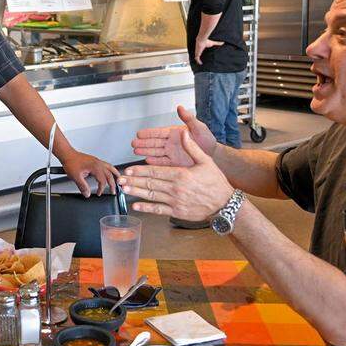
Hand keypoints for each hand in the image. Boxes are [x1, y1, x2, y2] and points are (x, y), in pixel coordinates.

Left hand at [61, 150, 118, 196]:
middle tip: (113, 191)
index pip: (102, 180)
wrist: (67, 154)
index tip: (99, 193)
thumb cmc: (70, 162)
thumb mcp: (76, 177)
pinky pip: (106, 165)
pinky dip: (110, 170)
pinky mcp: (95, 160)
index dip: (101, 188)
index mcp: (95, 167)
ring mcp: (97, 161)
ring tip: (118, 180)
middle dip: (112, 184)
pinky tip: (109, 172)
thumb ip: (83, 186)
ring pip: (110, 167)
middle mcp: (98, 163)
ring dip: (114, 175)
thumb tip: (87, 194)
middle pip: (109, 174)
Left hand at [119, 129, 233, 221]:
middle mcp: (175, 188)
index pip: (155, 171)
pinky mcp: (177, 211)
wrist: (225, 204)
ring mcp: (175, 201)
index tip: (128, 170)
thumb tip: (183, 133)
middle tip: (120, 180)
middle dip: (133, 181)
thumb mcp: (205, 161)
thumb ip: (191, 147)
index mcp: (180, 174)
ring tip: (124, 190)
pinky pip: (158, 209)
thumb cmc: (216, 182)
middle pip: (150, 183)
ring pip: (151, 196)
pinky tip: (136, 206)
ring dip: (136, 192)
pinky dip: (146, 208)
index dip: (139, 170)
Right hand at [132, 105, 216, 167]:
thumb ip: (189, 118)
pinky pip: (162, 162)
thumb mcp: (199, 127)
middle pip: (154, 142)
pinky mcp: (174, 163)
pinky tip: (147, 161)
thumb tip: (181, 108)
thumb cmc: (207, 140)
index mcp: (174, 133)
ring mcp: (171, 153)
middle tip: (133, 143)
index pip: (158, 132)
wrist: (213, 155)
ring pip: (156, 152)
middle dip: (143, 143)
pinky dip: (155, 162)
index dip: (149, 133)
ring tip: (136, 151)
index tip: (139, 133)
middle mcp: (171, 143)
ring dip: (146, 152)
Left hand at [194, 37, 222, 64]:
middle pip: (198, 56)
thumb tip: (223, 42)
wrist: (202, 40)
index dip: (202, 56)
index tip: (205, 58)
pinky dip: (198, 61)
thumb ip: (217, 43)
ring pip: (197, 58)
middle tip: (203, 62)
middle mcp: (199, 51)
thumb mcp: (213, 43)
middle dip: (199, 59)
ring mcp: (197, 53)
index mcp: (201, 49)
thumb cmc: (206, 41)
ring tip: (201, 64)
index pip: (201, 53)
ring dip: (198, 61)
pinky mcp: (197, 54)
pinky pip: (197, 59)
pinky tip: (201, 64)